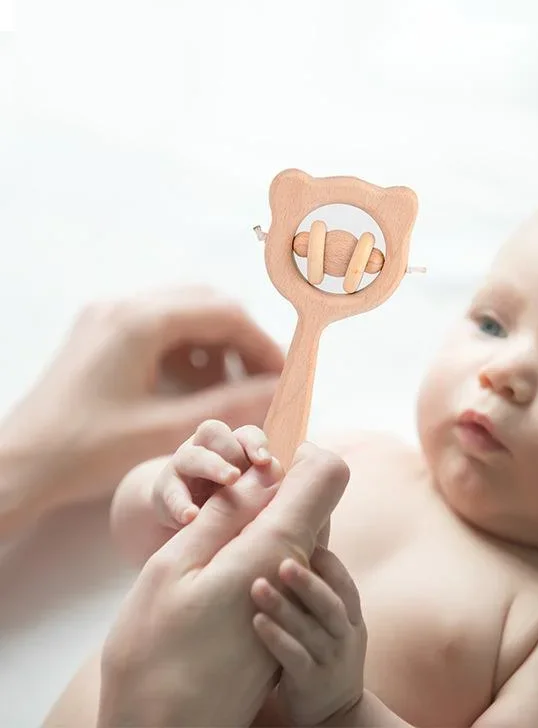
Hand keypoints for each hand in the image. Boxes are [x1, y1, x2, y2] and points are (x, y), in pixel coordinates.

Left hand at [0, 286, 283, 523]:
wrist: (19, 463)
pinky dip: (187, 348)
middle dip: (241, 339)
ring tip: (228, 386)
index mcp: (141, 322)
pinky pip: (161, 324)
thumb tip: (283, 390)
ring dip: (215, 343)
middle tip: (261, 378)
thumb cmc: (87, 450)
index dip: (262, 343)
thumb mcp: (168, 430)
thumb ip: (232, 404)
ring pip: (185, 311)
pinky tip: (192, 384)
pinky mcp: (102, 330)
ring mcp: (110, 314)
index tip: (283, 375)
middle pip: (207, 304)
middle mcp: (125, 305)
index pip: (225, 313)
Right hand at [91, 443, 349, 727]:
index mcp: (281, 546)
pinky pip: (283, 559)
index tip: (254, 460)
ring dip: (261, 517)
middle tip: (219, 498)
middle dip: (272, 483)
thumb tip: (261, 472)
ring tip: (209, 537)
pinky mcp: (283, 613)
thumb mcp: (175, 566)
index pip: (327, 472)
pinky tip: (216, 569)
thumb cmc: (156, 651)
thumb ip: (224, 513)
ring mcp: (294, 595)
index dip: (295, 451)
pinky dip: (257, 548)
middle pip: (311, 498)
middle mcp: (301, 568)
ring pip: (294, 528)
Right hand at [153, 421, 271, 527]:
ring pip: (192, 456)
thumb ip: (262, 481)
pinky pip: (171, 493)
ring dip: (212, 466)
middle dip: (230, 451)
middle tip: (240, 474)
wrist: (185, 513)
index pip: (245, 433)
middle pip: (214, 432)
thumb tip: (284, 481)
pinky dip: (181, 504)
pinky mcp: (165, 490)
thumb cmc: (228, 499)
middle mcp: (205, 448)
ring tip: (229, 482)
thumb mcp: (248, 488)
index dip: (255, 443)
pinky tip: (191, 517)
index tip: (265, 461)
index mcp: (231, 445)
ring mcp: (183, 466)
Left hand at [251, 547, 366, 726]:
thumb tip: (297, 550)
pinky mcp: (311, 682)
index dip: (330, 565)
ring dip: (283, 607)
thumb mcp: (336, 626)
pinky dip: (276, 639)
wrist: (337, 713)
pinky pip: (294, 658)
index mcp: (353, 618)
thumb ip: (321, 596)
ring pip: (309, 630)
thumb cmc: (327, 656)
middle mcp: (346, 637)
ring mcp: (331, 660)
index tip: (308, 543)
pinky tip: (257, 621)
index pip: (346, 585)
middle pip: (330, 605)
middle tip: (283, 561)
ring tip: (257, 586)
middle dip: (307, 582)